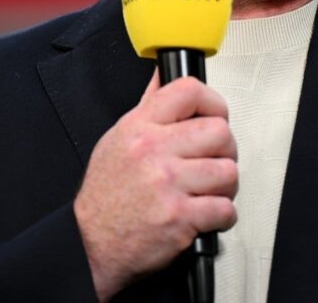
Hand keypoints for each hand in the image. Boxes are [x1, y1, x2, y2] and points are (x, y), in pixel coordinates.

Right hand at [74, 73, 237, 300]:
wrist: (90, 243)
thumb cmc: (105, 194)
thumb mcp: (118, 138)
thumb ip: (148, 106)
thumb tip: (163, 75)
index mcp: (140, 127)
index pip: (189, 91)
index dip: (213, 102)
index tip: (216, 115)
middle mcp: (154, 151)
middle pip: (220, 131)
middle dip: (225, 149)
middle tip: (214, 160)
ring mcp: (168, 185)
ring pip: (228, 171)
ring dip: (225, 186)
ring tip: (209, 190)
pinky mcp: (179, 218)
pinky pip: (225, 209)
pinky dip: (223, 216)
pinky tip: (207, 214)